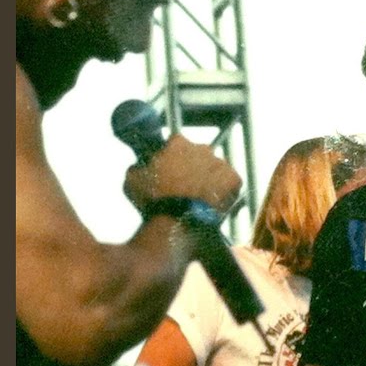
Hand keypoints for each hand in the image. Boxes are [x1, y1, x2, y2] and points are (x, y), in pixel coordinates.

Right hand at [124, 134, 242, 213]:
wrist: (177, 222)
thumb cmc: (154, 201)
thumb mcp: (132, 180)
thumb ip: (137, 167)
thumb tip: (139, 166)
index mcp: (178, 143)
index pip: (176, 144)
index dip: (172, 158)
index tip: (169, 171)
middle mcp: (202, 148)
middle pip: (197, 155)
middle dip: (191, 168)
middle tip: (183, 187)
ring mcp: (220, 163)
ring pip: (214, 169)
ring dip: (207, 179)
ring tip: (197, 198)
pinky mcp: (234, 180)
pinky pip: (229, 182)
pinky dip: (223, 190)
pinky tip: (212, 202)